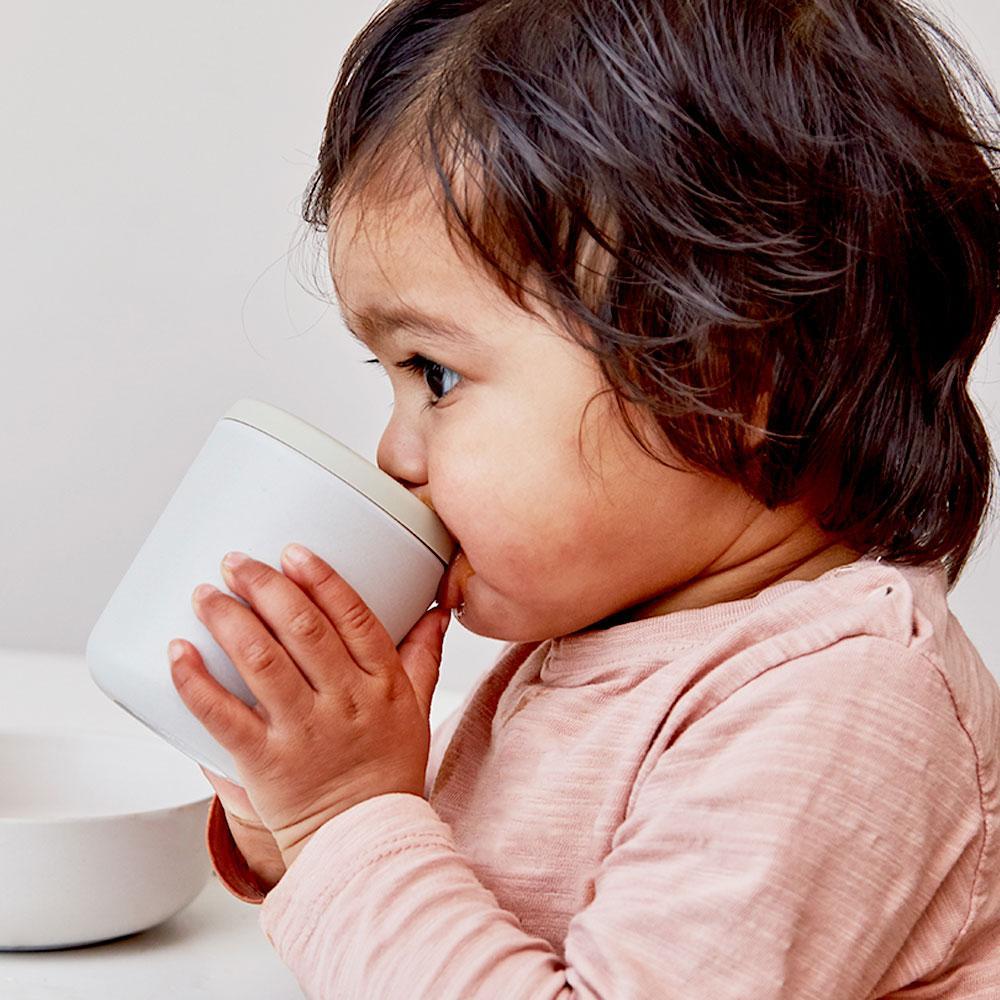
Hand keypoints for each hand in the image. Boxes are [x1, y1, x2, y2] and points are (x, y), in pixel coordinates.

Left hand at [167, 544, 449, 866]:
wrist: (366, 840)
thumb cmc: (388, 770)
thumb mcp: (416, 707)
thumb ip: (423, 655)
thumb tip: (436, 609)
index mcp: (380, 682)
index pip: (353, 616)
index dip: (321, 578)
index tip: (292, 551)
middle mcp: (343, 701)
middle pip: (301, 629)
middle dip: (264, 586)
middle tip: (234, 561)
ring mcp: (303, 732)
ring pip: (260, 662)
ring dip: (227, 620)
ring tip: (204, 594)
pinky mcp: (265, 762)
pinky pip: (223, 717)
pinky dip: (196, 682)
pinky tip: (177, 652)